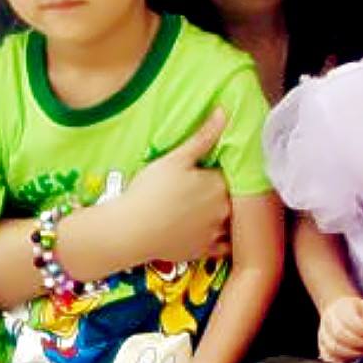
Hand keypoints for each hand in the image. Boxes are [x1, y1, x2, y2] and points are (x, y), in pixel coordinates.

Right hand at [124, 107, 230, 262]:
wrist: (131, 230)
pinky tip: (211, 232)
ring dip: (225, 215)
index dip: (218, 170)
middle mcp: (223, 209)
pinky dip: (222, 239)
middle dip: (223, 191)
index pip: (229, 173)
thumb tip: (224, 111)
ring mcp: (215, 233)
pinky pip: (223, 246)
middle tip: (203, 187)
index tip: (208, 168)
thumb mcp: (176, 158)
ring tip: (206, 209)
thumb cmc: (151, 190)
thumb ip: (203, 137)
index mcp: (219, 184)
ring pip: (230, 221)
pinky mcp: (204, 251)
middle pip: (231, 196)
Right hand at [319, 296, 362, 362]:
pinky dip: (339, 361)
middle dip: (358, 343)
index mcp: (340, 308)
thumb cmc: (355, 311)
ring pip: (332, 347)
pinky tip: (351, 360)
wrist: (337, 311)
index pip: (349, 320)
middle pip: (339, 334)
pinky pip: (327, 356)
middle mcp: (328, 320)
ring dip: (350, 354)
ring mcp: (323, 333)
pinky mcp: (322, 345)